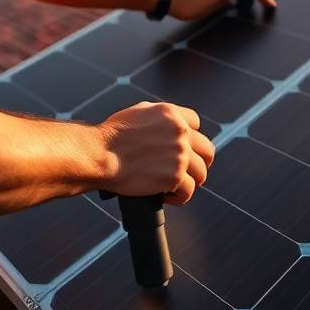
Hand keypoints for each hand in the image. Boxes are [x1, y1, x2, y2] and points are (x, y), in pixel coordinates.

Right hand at [97, 101, 214, 205]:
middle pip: (207, 150)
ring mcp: (179, 154)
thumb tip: (166, 126)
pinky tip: (166, 196)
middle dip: (200, 161)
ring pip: (201, 173)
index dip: (189, 137)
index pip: (195, 123)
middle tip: (188, 171)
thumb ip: (158, 117)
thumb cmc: (112, 136)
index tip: (183, 147)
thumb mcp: (138, 112)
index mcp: (171, 113)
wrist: (101, 153)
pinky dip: (178, 197)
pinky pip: (188, 191)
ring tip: (174, 186)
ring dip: (189, 181)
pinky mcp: (174, 176)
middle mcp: (179, 131)